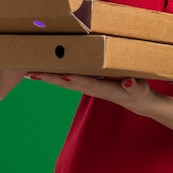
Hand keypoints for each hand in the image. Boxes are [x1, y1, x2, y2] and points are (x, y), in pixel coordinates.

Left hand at [26, 73, 154, 114]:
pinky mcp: (88, 83)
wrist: (138, 102)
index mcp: (105, 89)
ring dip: (49, 77)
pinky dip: (56, 75)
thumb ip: (134, 86)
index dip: (75, 79)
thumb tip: (128, 82)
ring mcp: (89, 86)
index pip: (87, 83)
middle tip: (33, 72)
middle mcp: (92, 88)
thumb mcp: (141, 91)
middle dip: (51, 78)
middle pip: (68, 83)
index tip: (62, 75)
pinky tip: (46, 71)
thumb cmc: (140, 94)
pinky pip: (69, 79)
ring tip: (32, 71)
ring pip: (65, 81)